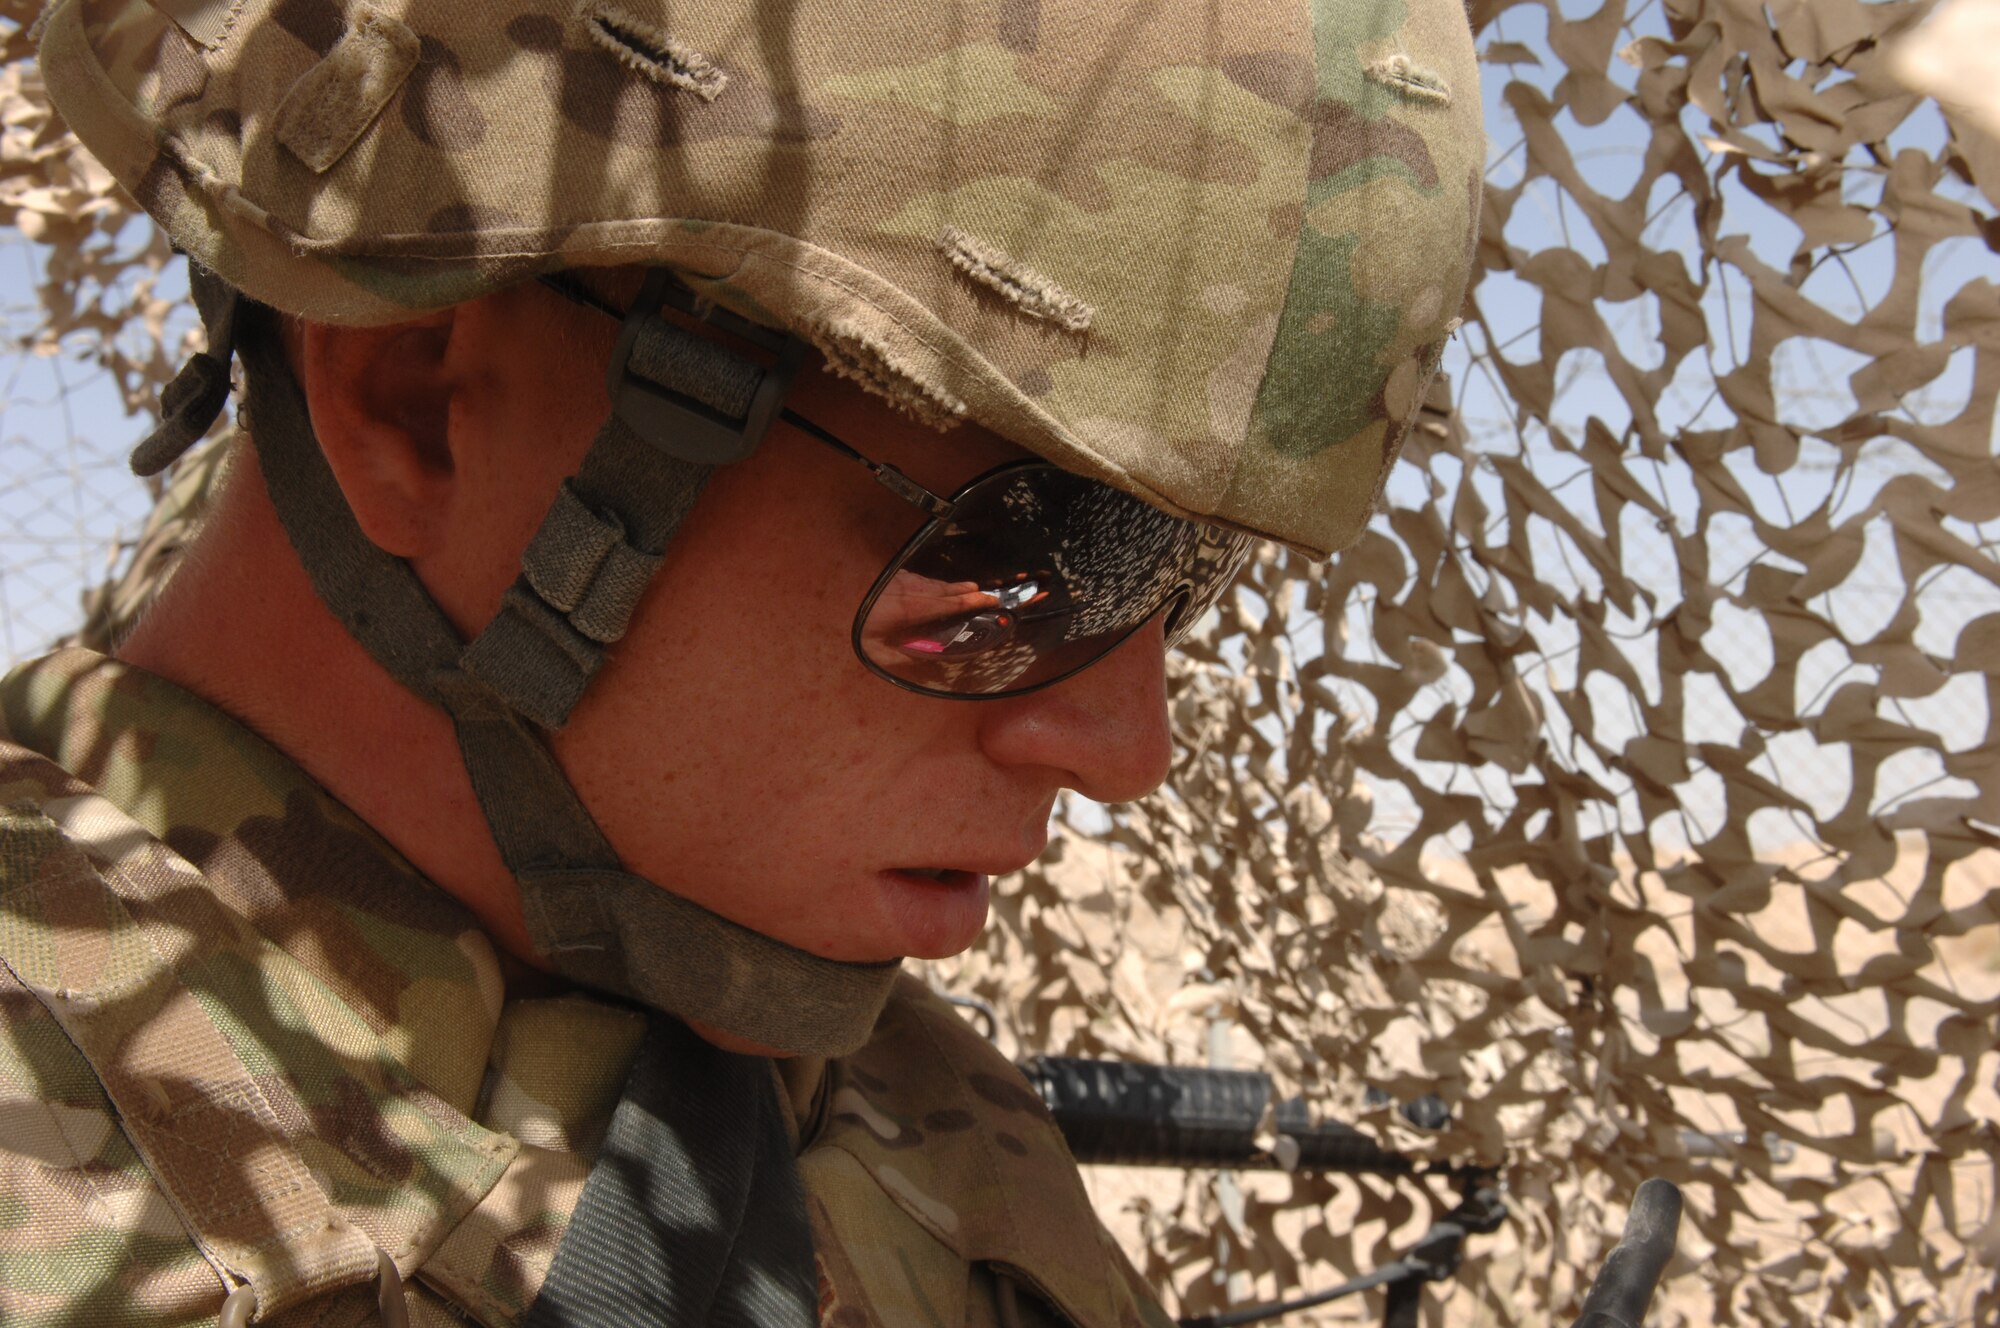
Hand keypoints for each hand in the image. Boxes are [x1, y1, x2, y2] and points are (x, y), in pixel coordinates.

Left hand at [859, 572, 1000, 667]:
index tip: (992, 600)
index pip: (951, 603)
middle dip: (968, 592)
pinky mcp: (889, 575)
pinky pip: (918, 579)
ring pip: (932, 582)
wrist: (829, 589)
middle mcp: (910, 589)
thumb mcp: (876, 651)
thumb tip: (928, 668)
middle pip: (946, 589)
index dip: (974, 602)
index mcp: (911, 607)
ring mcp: (899, 578)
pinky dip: (931, 584)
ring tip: (967, 590)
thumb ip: (904, 658)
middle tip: (986, 595)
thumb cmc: (851, 627)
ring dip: (950, 587)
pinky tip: (931, 588)